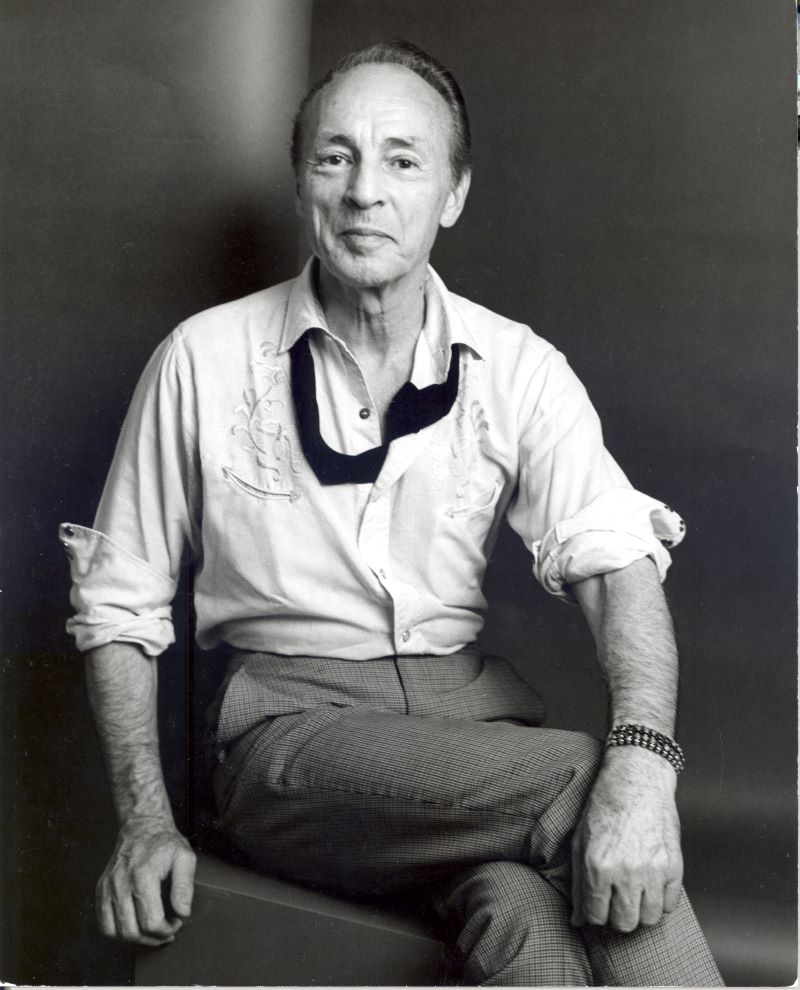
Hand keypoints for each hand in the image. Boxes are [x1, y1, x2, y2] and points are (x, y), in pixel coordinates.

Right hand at [96, 818, 196, 945]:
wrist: (142, 826)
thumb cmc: (164, 842)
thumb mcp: (184, 857)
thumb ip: (185, 886)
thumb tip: (182, 912)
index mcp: (142, 875)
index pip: (150, 921)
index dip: (166, 930)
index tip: (175, 923)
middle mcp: (121, 883)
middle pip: (131, 931)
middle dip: (152, 938)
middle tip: (165, 930)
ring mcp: (108, 887)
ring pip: (114, 932)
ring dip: (135, 938)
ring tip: (150, 931)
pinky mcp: (101, 890)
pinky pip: (103, 923)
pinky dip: (118, 931)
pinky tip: (134, 923)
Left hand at [570, 746, 682, 932]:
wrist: (637, 779)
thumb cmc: (605, 807)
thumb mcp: (581, 841)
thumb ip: (578, 884)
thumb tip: (577, 920)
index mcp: (598, 866)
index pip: (596, 916)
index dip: (595, 913)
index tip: (597, 904)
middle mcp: (627, 873)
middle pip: (625, 923)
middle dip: (617, 916)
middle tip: (616, 900)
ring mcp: (653, 871)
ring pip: (649, 919)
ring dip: (640, 911)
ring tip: (634, 893)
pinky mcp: (674, 866)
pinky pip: (670, 904)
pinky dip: (660, 901)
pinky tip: (651, 885)